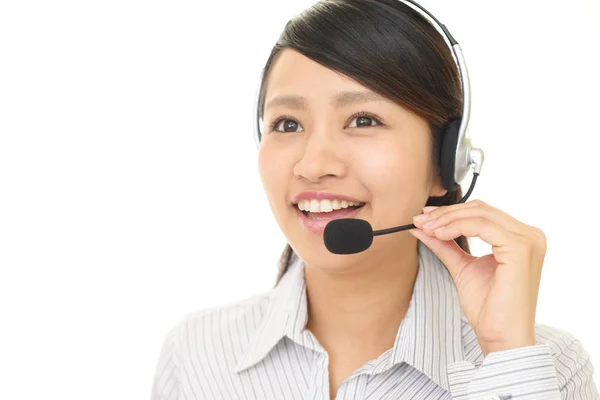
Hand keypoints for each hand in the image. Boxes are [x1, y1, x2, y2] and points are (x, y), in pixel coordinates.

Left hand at [409, 199, 546, 356]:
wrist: (501, 336)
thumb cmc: (488, 308)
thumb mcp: (462, 267)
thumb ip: (445, 245)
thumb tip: (421, 227)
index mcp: (521, 238)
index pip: (482, 213)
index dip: (451, 212)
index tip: (424, 217)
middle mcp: (530, 235)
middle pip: (481, 209)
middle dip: (446, 214)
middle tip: (421, 220)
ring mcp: (529, 240)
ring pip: (480, 214)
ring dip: (448, 219)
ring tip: (427, 228)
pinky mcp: (521, 248)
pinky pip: (482, 226)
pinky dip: (457, 226)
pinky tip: (439, 234)